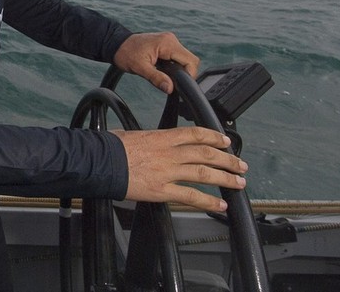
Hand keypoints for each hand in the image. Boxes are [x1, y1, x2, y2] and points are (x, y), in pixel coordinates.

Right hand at [112, 127, 246, 211]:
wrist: (99, 161)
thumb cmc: (110, 148)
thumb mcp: (132, 134)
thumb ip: (148, 139)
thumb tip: (150, 141)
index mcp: (162, 137)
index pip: (195, 134)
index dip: (214, 136)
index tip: (225, 140)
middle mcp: (169, 153)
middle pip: (206, 154)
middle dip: (227, 160)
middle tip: (240, 165)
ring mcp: (168, 172)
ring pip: (205, 174)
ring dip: (226, 179)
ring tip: (239, 184)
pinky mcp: (162, 190)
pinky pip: (191, 196)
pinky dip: (209, 202)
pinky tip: (221, 205)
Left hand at [113, 32, 199, 93]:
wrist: (116, 44)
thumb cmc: (125, 53)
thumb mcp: (139, 68)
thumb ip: (156, 78)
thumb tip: (170, 88)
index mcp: (167, 43)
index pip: (190, 60)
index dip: (189, 75)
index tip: (179, 84)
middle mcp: (171, 40)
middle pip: (190, 60)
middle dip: (184, 73)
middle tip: (171, 81)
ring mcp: (169, 41)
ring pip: (184, 59)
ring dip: (178, 69)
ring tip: (165, 75)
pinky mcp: (166, 45)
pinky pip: (177, 57)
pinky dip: (174, 65)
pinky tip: (164, 70)